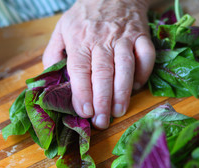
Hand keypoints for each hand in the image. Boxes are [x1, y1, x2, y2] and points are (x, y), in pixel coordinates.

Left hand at [43, 0, 154, 128]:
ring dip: (122, 92)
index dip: (82, 93)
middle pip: (103, 73)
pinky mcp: (141, 35)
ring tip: (118, 112)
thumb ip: (54, 53)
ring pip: (125, 66)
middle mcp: (102, 39)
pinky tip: (136, 87)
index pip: (80, 69)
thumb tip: (51, 80)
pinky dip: (144, 73)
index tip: (84, 112)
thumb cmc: (85, 16)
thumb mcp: (62, 28)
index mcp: (80, 39)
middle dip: (102, 100)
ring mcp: (124, 37)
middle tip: (101, 121)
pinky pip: (146, 56)